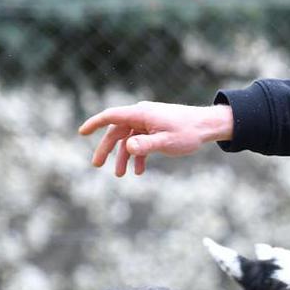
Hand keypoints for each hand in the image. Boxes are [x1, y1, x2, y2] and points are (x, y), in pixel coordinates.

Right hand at [78, 101, 233, 176]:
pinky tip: (139, 171)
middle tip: (96, 164)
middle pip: (117, 131)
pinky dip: (138, 156)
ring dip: (123, 157)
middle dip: (106, 148)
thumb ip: (146, 145)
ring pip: (128, 139)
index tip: (82, 132)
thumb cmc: (188, 132)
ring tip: (119, 175)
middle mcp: (141, 116)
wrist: (207, 126)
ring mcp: (148, 123)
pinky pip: (141, 143)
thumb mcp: (167, 141)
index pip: (111, 116)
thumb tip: (127, 148)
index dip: (95, 123)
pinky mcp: (155, 131)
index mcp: (141, 114)